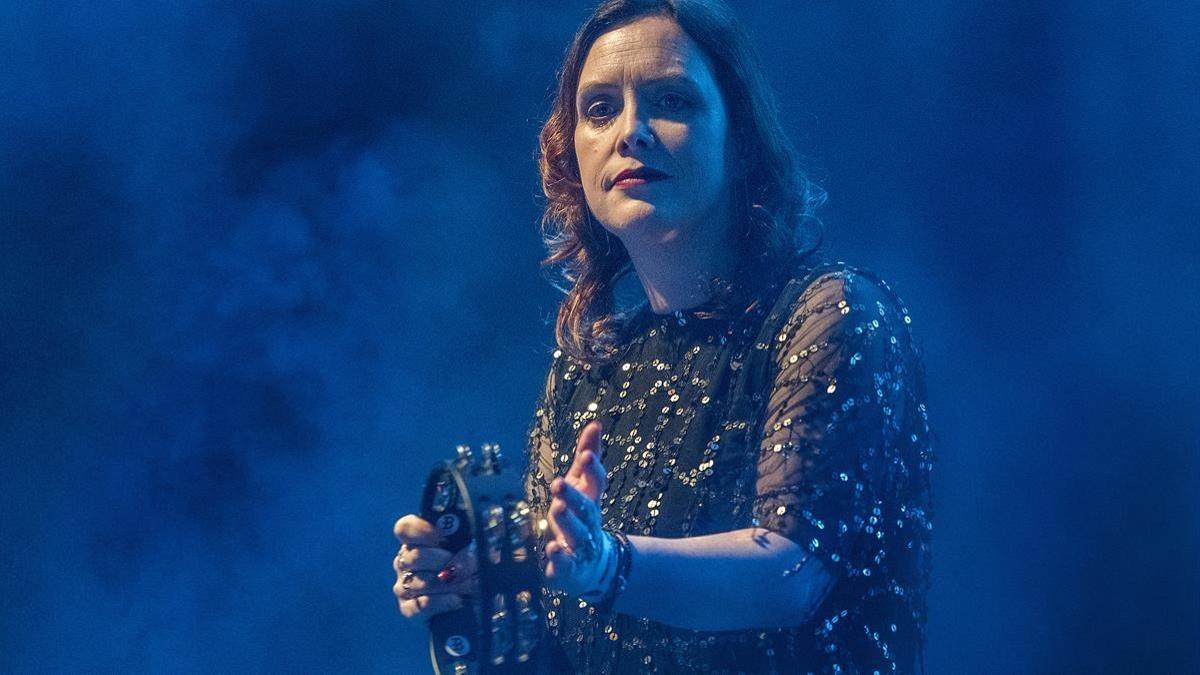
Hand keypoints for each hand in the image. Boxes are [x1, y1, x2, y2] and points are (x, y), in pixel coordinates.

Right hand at [392, 514, 478, 618]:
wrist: (471, 605)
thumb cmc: (471, 569)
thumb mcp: (474, 551)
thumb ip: (475, 544)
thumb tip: (488, 550)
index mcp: (417, 540)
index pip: (405, 528)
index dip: (420, 530)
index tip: (441, 537)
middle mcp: (405, 561)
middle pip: (416, 556)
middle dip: (447, 561)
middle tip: (472, 565)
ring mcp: (404, 586)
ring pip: (421, 582)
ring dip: (451, 584)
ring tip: (473, 584)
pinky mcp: (408, 609)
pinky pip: (420, 606)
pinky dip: (442, 602)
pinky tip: (458, 600)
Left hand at [543, 421, 612, 596]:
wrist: (594, 566)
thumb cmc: (583, 516)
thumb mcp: (583, 485)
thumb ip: (588, 455)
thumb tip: (595, 424)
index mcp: (591, 500)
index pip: (595, 483)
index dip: (592, 469)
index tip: (585, 455)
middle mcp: (590, 523)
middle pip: (586, 509)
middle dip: (573, 496)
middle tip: (558, 483)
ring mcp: (582, 546)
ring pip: (577, 535)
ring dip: (568, 522)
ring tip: (556, 508)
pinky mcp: (569, 568)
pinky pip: (566, 564)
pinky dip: (560, 558)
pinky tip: (552, 550)